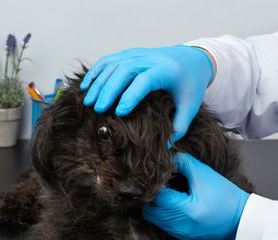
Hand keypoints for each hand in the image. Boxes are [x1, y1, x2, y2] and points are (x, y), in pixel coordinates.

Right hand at [80, 45, 213, 141]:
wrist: (191, 59)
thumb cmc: (190, 85)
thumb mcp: (190, 106)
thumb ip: (179, 126)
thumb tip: (166, 148)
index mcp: (166, 71)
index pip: (144, 81)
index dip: (131, 96)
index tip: (119, 112)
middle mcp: (150, 59)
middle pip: (124, 70)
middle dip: (108, 90)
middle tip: (97, 109)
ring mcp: (138, 54)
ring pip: (113, 65)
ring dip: (98, 82)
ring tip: (88, 102)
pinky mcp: (129, 54)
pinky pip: (109, 61)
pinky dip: (96, 73)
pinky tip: (86, 87)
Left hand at [142, 152, 249, 239]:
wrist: (240, 218)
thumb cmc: (224, 194)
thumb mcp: (204, 174)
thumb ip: (182, 162)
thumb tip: (166, 157)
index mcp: (187, 210)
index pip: (157, 196)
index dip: (155, 182)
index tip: (160, 172)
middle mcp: (180, 225)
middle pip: (150, 209)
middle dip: (152, 194)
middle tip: (160, 181)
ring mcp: (179, 232)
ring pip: (152, 217)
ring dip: (154, 203)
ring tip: (164, 190)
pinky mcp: (181, 235)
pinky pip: (161, 223)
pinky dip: (160, 212)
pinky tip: (170, 201)